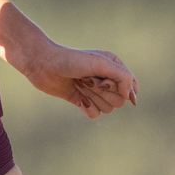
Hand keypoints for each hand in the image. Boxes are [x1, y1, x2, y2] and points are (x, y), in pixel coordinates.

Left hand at [16, 45, 136, 117]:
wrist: (43, 65)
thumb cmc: (71, 60)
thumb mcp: (100, 63)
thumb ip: (122, 77)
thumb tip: (131, 97)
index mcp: (115, 66)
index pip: (130, 86)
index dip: (117, 86)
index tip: (102, 79)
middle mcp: (107, 79)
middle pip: (120, 101)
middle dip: (102, 92)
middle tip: (86, 79)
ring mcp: (95, 91)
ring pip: (109, 109)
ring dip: (93, 98)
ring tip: (79, 84)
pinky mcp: (82, 101)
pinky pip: (96, 114)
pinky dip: (88, 109)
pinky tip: (79, 99)